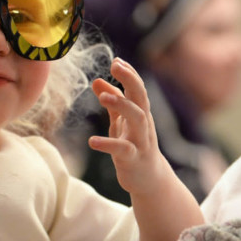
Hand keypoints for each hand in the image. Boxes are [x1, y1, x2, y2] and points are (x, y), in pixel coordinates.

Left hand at [87, 57, 171, 197]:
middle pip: (141, 98)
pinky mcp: (134, 159)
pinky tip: (92, 141)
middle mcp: (144, 124)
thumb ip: (112, 102)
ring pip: (137, 119)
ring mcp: (141, 141)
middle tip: (115, 66)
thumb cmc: (134, 146)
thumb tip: (97, 80)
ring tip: (103, 97)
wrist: (148, 180)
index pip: (138, 89)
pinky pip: (123, 149)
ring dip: (122, 105)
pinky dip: (108, 144)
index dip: (129, 74)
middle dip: (130, 80)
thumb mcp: (121, 123)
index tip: (117, 60)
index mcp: (140, 113)